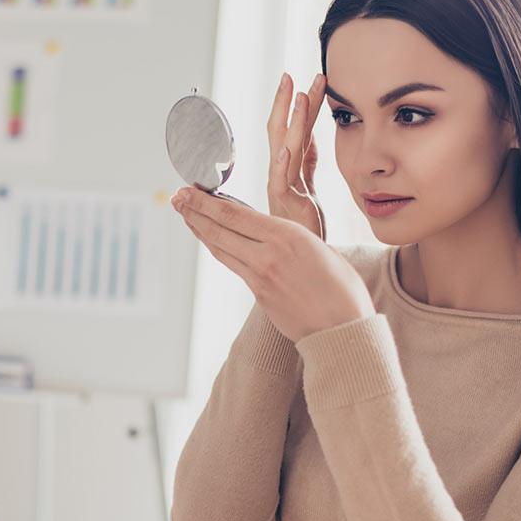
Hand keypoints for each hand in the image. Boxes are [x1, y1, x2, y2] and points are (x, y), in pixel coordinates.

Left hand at [171, 149, 375, 342]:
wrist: (342, 329)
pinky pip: (234, 267)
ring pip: (222, 249)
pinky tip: (214, 243)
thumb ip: (292, 239)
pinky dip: (221, 251)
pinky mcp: (259, 296)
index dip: (207, 202)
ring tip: (186, 215)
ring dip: (201, 230)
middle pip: (221, 229)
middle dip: (194, 211)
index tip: (191, 190)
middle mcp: (269, 255)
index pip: (236, 215)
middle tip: (177, 197)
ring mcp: (261, 278)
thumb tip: (271, 236)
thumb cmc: (343, 289)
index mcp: (288, 236)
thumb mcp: (321, 249)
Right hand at [266, 71, 327, 240]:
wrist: (304, 261)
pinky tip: (286, 147)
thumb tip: (310, 137)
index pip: (293, 130)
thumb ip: (308, 163)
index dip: (300, 106)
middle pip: (279, 132)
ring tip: (297, 95)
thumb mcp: (309, 187)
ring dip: (290, 121)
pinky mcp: (286, 207)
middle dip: (284, 103)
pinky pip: (281, 183)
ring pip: (283, 149)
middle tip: (289, 74)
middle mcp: (281, 177)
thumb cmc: (304, 226)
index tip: (308, 80)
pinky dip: (282, 164)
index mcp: (288, 170)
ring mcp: (282, 190)